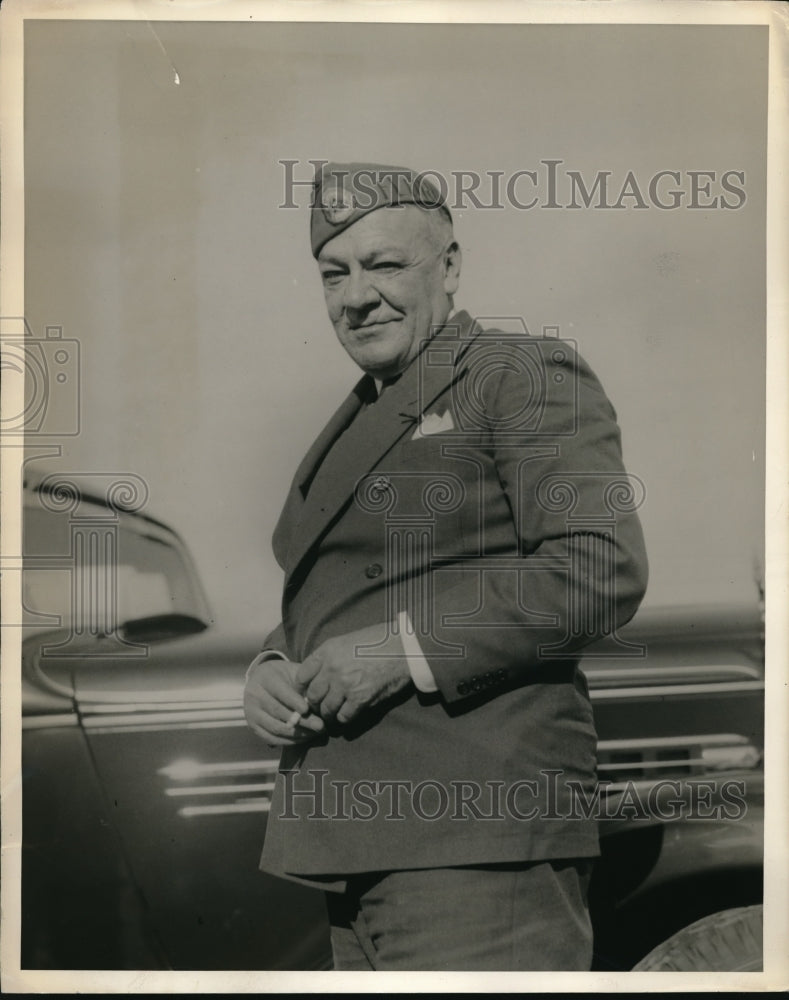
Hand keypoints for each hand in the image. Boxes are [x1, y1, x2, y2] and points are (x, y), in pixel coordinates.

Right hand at [244, 654, 324, 745]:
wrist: (264, 682)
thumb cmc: (285, 677)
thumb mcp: (294, 672)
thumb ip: (305, 684)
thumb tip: (318, 701)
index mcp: (265, 677)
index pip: (279, 691)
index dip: (294, 701)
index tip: (307, 709)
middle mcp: (254, 695)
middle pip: (279, 712)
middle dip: (302, 721)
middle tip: (320, 726)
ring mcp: (251, 712)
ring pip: (276, 727)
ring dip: (298, 733)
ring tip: (315, 733)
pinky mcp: (253, 727)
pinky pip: (272, 739)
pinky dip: (289, 741)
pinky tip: (304, 738)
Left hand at [296, 623, 411, 724]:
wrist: (404, 648)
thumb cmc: (378, 641)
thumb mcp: (347, 641)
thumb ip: (329, 657)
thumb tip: (317, 676)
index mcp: (327, 651)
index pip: (302, 676)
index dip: (302, 688)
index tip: (306, 693)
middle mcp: (332, 668)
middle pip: (312, 696)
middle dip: (315, 704)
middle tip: (321, 706)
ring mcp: (346, 684)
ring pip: (326, 710)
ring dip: (329, 714)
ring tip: (333, 713)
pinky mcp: (361, 698)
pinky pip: (343, 717)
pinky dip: (344, 718)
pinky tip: (348, 713)